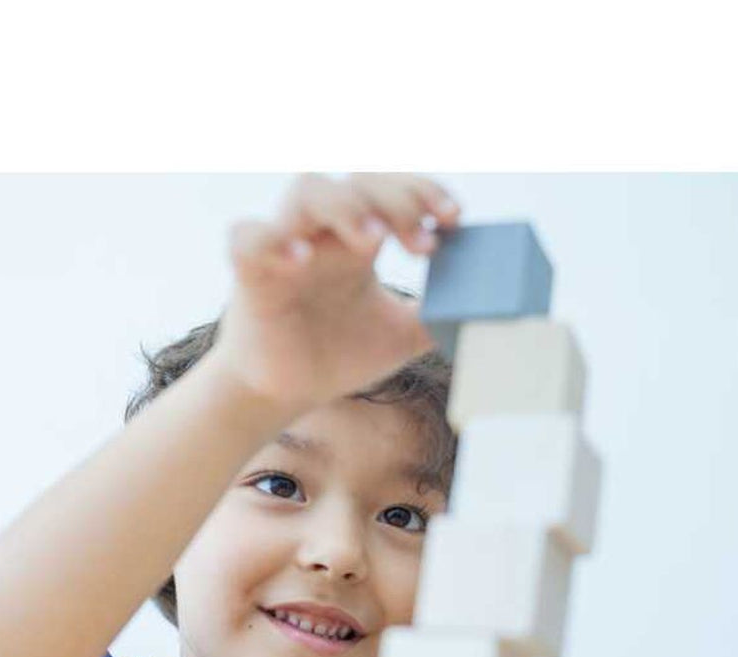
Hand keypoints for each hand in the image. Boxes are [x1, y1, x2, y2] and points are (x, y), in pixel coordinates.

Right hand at [209, 173, 460, 413]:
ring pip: (306, 189)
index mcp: (358, 241)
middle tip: (423, 245)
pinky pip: (246, 237)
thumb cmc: (337, 356)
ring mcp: (286, 250)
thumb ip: (440, 319)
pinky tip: (301, 261)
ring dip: (344, 206)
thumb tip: (491, 316)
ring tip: (372, 241)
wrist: (287, 395)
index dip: (422, 191)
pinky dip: (272, 240)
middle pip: (356, 181)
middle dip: (396, 200)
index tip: (453, 219)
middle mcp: (324, 235)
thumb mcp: (401, 336)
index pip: (390, 188)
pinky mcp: (250, 276)